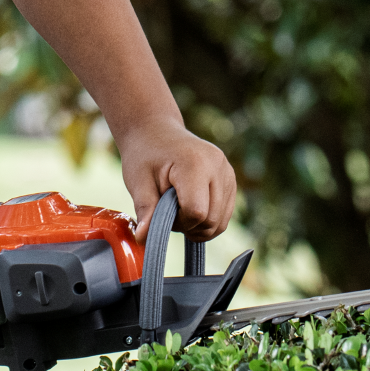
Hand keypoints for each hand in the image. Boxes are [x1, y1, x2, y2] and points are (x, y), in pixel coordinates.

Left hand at [115, 119, 236, 242]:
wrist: (157, 132)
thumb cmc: (145, 155)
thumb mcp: (138, 182)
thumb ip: (145, 210)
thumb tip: (143, 239)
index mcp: (195, 163)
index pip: (197, 212)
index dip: (179, 221)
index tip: (162, 210)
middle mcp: (218, 167)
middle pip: (212, 221)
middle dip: (188, 226)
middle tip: (168, 211)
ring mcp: (228, 173)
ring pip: (221, 222)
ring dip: (198, 225)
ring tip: (178, 209)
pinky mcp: (231, 180)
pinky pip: (224, 215)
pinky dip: (207, 220)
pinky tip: (190, 208)